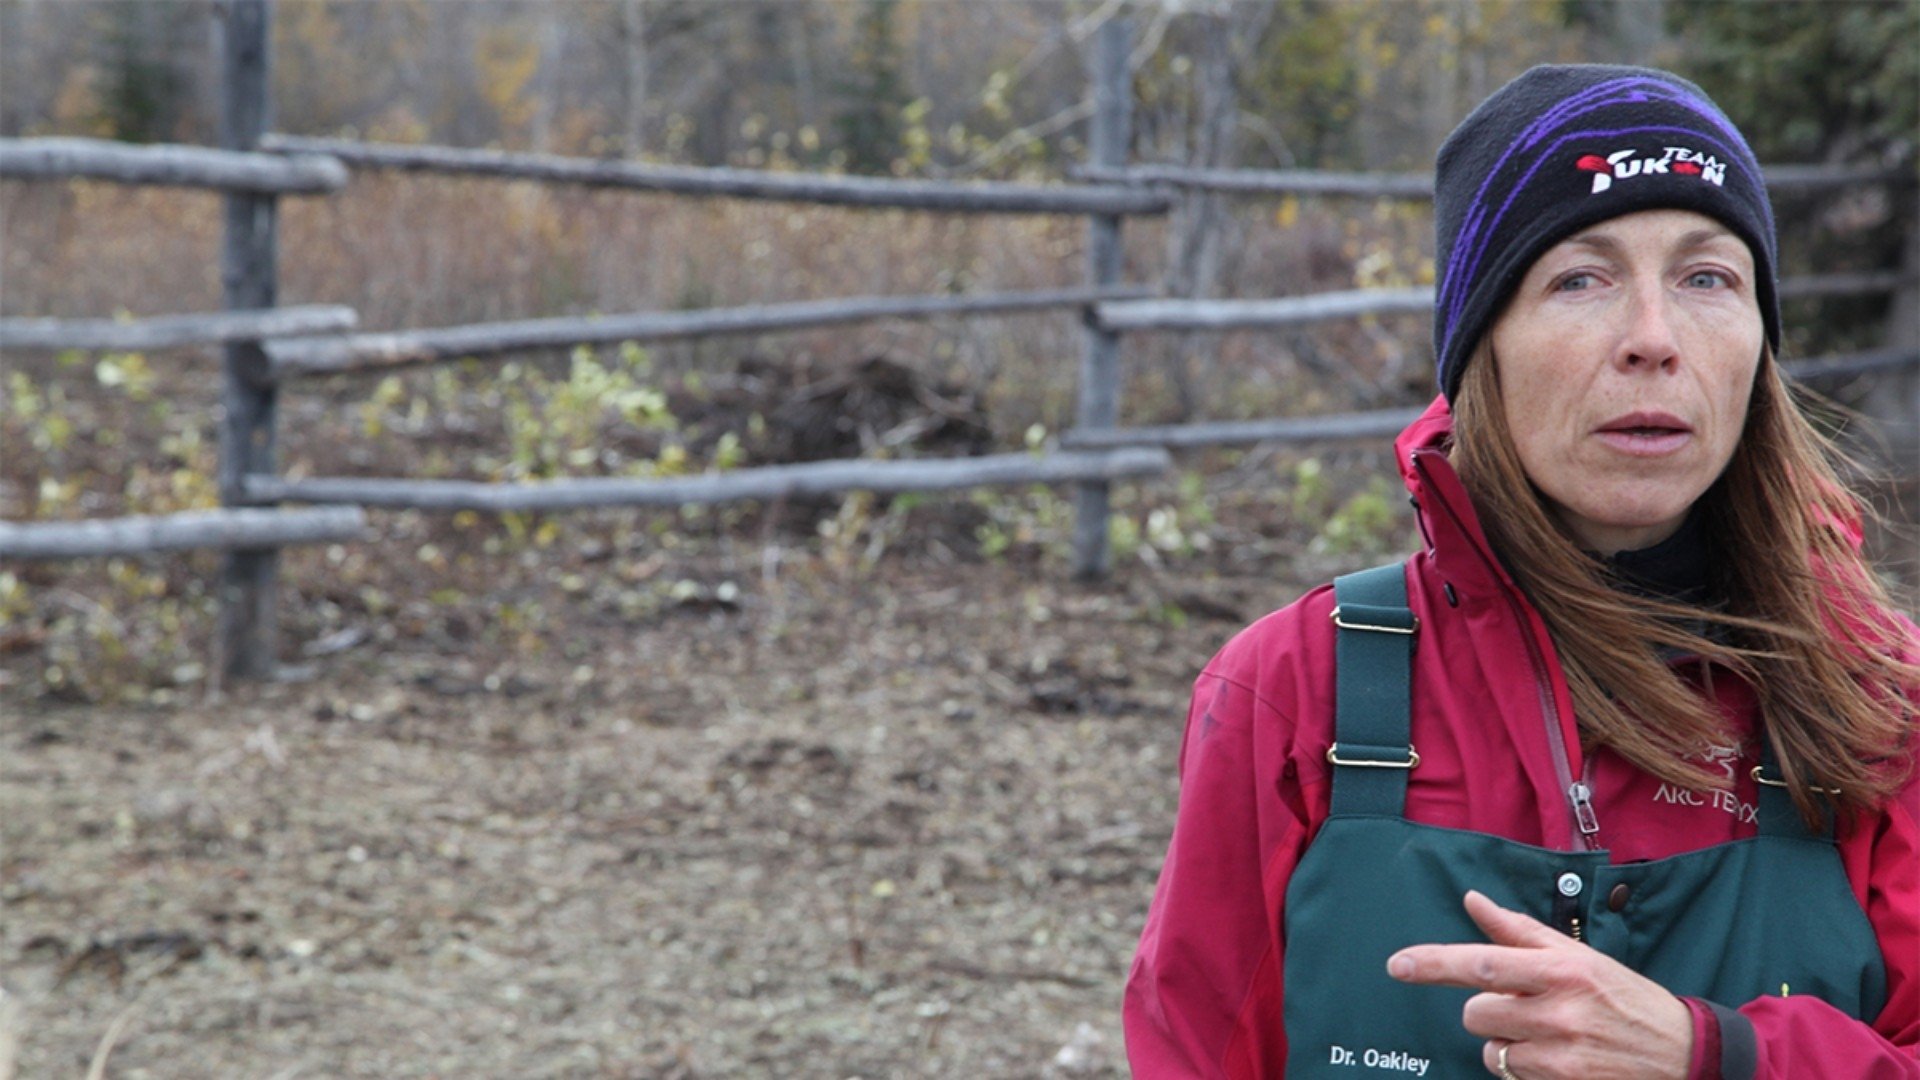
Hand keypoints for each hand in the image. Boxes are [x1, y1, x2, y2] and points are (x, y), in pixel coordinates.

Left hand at [1386, 890, 1691, 1078]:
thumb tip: (1473, 900)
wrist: (1683, 1053)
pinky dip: (1525, 1068)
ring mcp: (1563, 1053)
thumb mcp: (1577, 956)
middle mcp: (1561, 1009)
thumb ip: (1518, 931)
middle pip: (1477, 1012)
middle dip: (1490, 1011)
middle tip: (1527, 1008)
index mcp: (1561, 968)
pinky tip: (1559, 1059)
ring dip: (1508, 1043)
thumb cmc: (1623, 997)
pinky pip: (1513, 1075)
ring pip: (1492, 1049)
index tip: (1398, 965)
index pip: (1483, 963)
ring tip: (1549, 1036)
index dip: (1434, 964)